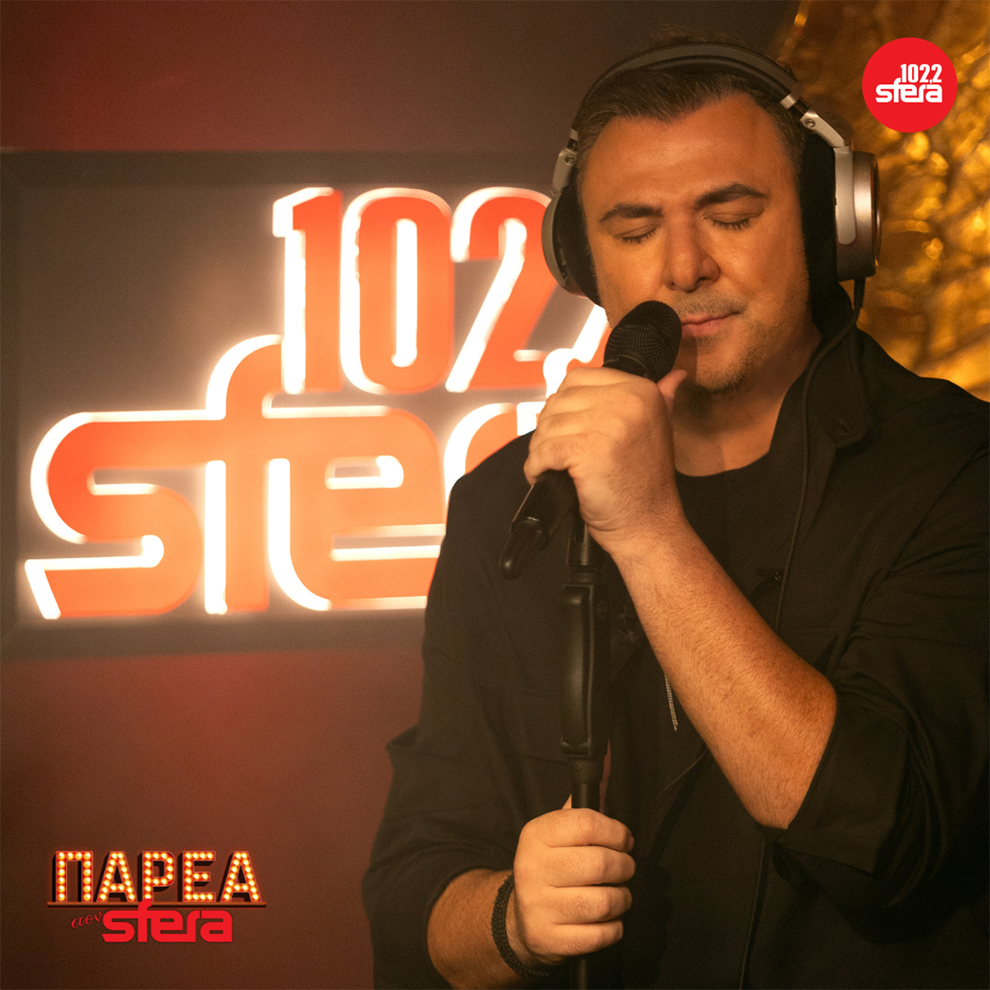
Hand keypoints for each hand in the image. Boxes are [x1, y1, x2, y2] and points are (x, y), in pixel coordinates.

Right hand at [507, 801, 635, 966]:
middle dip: (624, 867)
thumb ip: (588, 798)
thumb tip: (609, 756)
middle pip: (600, 863)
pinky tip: (606, 919)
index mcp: (536, 835)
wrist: (521, 919)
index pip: (587, 823)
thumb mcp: (561, 830)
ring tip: (617, 894)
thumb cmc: (552, 865)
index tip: (624, 840)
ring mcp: (539, 906)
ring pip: (604, 902)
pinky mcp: (551, 940)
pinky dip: (614, 928)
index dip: (616, 832)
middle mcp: (533, 868)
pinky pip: (601, 935)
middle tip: (624, 868)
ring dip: (622, 899)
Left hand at [523, 366, 686, 558]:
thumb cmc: (645, 484)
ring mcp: (608, 424)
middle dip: (549, 429)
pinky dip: (537, 466)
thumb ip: (661, 398)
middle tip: (556, 453)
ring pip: (547, 426)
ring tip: (554, 467)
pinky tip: (544, 476)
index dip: (563, 406)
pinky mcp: (587, 450)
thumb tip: (674, 375)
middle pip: (558, 401)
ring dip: (541, 450)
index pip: (577, 378)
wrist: (648, 525)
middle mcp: (627, 400)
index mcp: (642, 390)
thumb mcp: (659, 431)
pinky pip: (544, 450)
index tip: (566, 429)